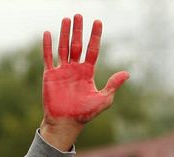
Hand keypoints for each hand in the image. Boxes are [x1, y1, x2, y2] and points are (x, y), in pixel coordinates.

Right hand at [41, 14, 128, 149]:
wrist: (66, 123)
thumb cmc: (84, 114)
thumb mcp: (103, 100)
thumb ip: (112, 85)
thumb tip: (126, 74)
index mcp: (87, 72)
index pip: (92, 49)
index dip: (95, 36)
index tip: (97, 22)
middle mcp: (74, 68)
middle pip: (77, 44)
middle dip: (78, 30)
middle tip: (79, 15)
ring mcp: (62, 71)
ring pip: (63, 47)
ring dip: (64, 33)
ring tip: (66, 19)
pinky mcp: (50, 75)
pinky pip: (48, 57)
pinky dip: (47, 46)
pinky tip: (48, 33)